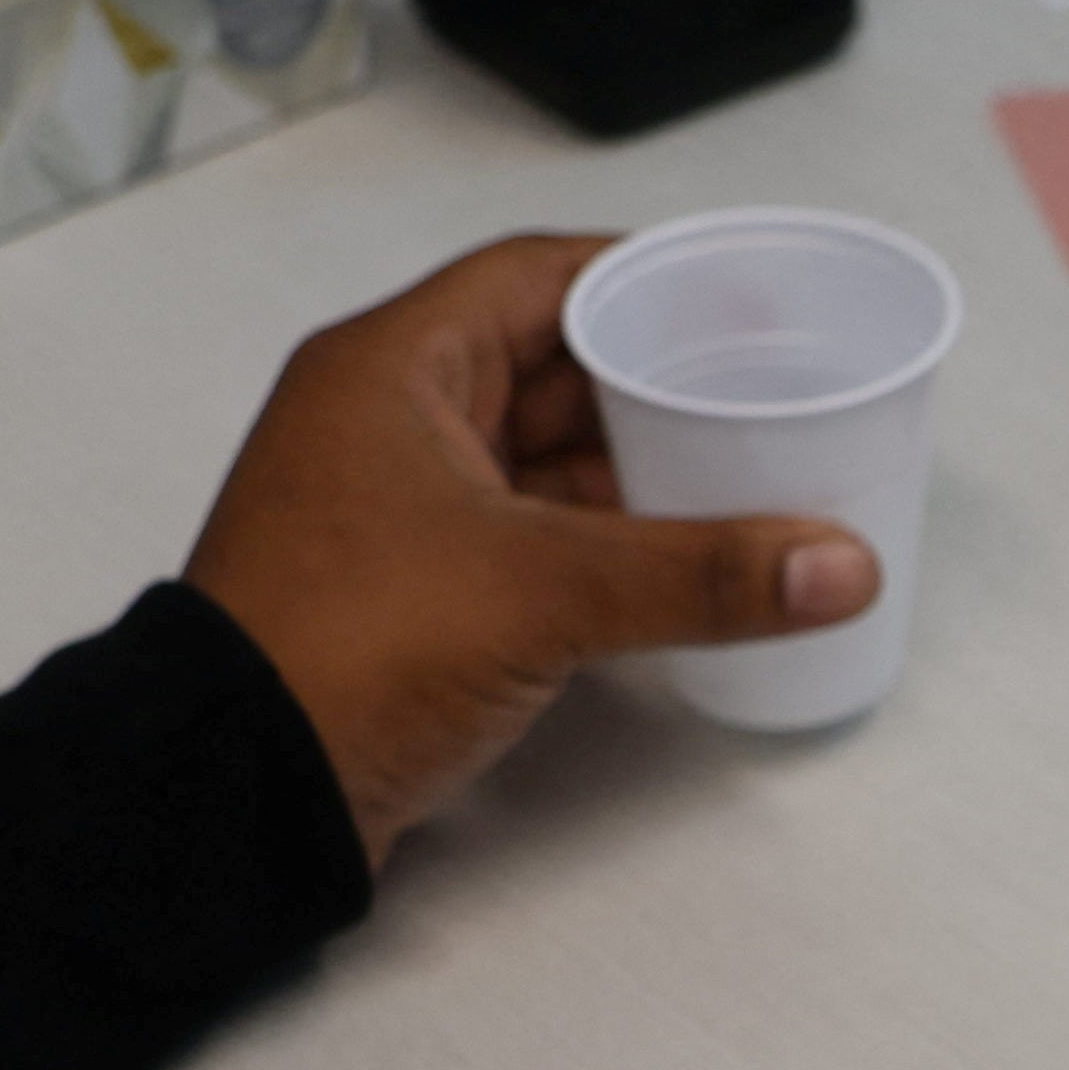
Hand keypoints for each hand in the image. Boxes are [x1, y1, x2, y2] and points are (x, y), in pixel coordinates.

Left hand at [180, 235, 879, 865]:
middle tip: (760, 391)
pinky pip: (525, 536)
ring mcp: (392, 511)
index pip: (535, 276)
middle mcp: (383, 423)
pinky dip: (599, 542)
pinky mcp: (407, 592)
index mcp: (390, 369)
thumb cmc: (339, 651)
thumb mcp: (542, 592)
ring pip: (538, 459)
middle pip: (546, 366)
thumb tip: (834, 564)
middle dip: (654, 382)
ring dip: (633, 469)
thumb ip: (699, 573)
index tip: (734, 295)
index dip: (639, 276)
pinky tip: (674, 564)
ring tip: (742, 477)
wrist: (235, 793)